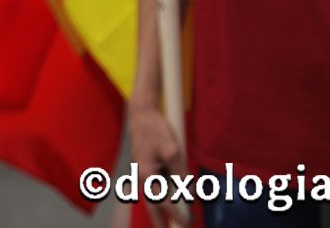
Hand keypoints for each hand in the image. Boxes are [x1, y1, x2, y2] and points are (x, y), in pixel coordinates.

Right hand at [127, 103, 188, 226]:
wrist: (142, 113)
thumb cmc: (155, 130)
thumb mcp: (172, 151)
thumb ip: (180, 173)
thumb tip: (187, 192)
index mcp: (146, 175)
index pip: (163, 202)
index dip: (177, 213)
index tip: (188, 222)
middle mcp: (141, 176)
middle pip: (151, 205)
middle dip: (160, 221)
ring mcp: (143, 171)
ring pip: (153, 196)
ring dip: (161, 210)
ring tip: (171, 221)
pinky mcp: (147, 167)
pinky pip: (155, 186)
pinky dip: (163, 196)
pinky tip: (173, 198)